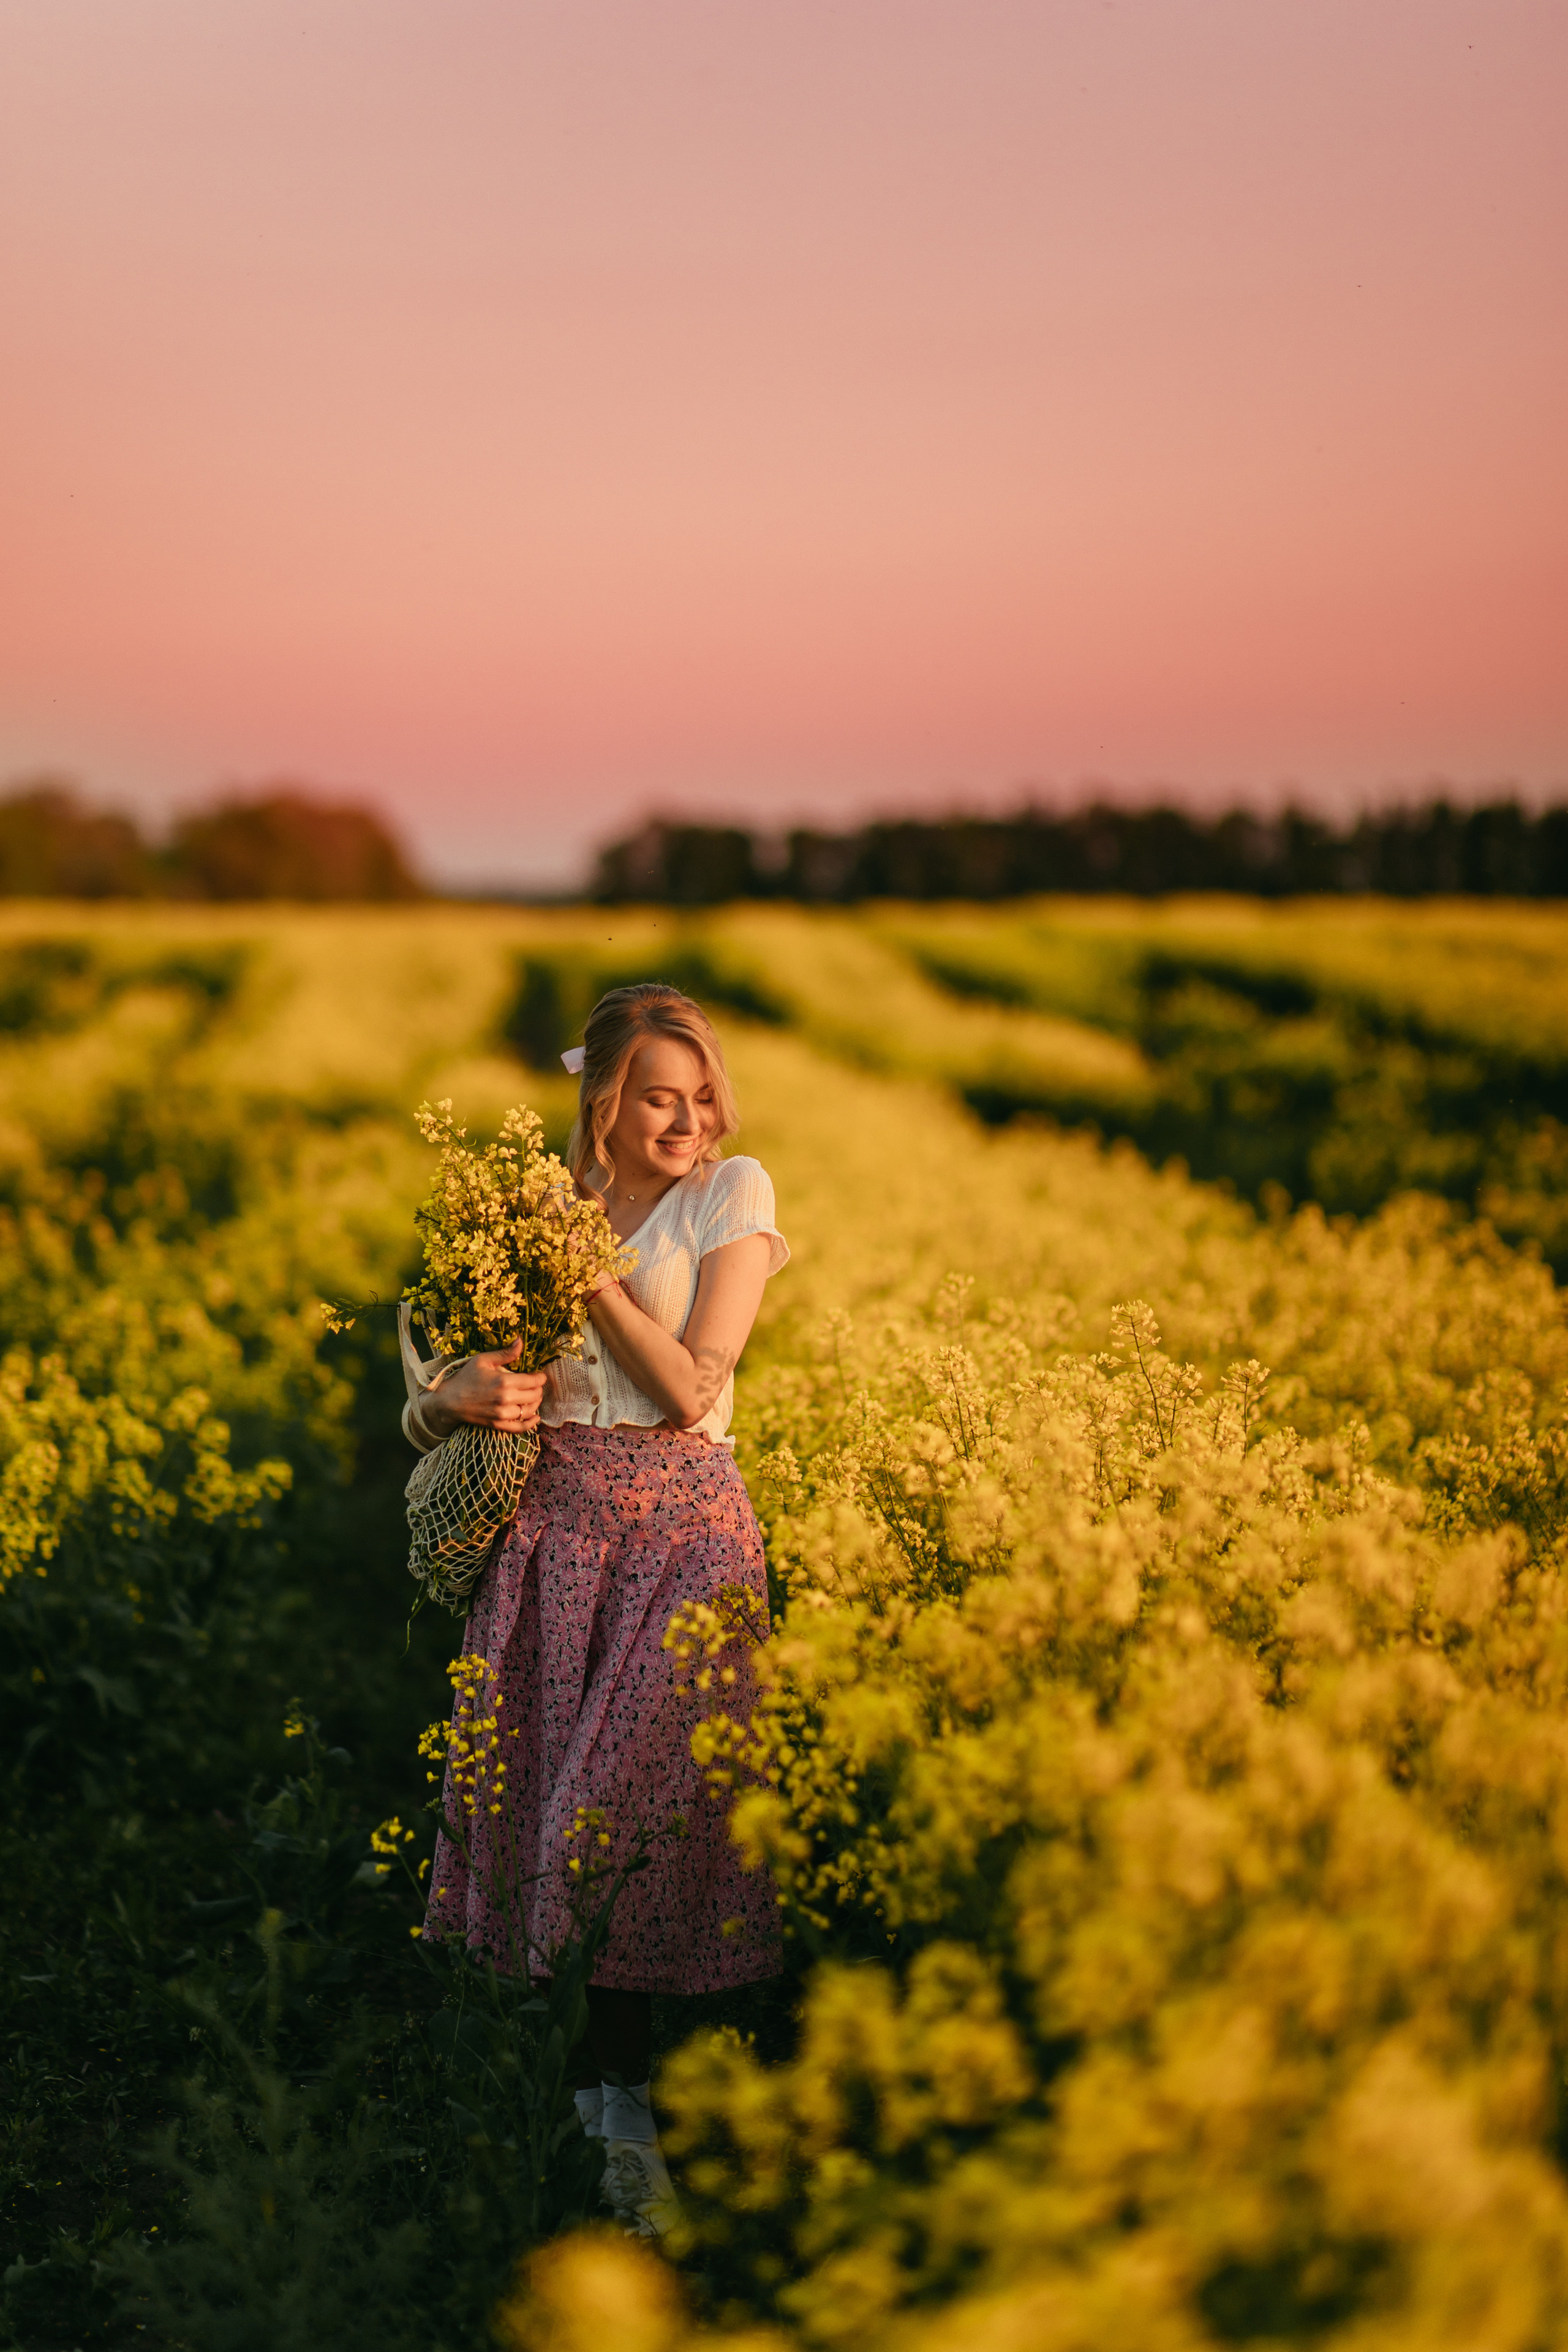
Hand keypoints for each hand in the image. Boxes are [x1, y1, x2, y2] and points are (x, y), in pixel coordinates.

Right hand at [424, 1342, 546, 1439]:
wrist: (449, 1400)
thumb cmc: (466, 1377)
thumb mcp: (483, 1360)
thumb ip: (505, 1353)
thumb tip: (520, 1341)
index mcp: (504, 1381)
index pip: (533, 1381)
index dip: (540, 1377)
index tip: (540, 1375)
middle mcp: (506, 1399)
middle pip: (534, 1395)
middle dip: (539, 1389)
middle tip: (536, 1385)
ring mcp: (502, 1414)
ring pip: (530, 1411)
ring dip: (536, 1403)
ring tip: (534, 1397)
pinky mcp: (498, 1425)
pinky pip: (520, 1428)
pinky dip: (530, 1423)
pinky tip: (535, 1417)